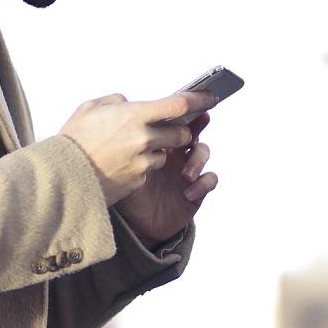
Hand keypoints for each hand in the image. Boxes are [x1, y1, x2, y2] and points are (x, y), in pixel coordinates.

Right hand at [57, 93, 203, 205]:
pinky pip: (148, 171)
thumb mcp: (90, 108)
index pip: (178, 104)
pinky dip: (140, 167)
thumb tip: (129, 103)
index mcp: (134, 116)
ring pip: (165, 155)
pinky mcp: (137, 182)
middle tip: (168, 128)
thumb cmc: (72, 139)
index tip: (210, 97)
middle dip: (179, 131)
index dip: (199, 99)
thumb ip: (117, 102)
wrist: (59, 178)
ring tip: (130, 148)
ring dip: (157, 151)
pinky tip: (119, 165)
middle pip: (180, 133)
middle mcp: (143, 139)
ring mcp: (142, 163)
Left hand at [116, 108, 217, 245]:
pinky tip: (189, 193)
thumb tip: (117, 114)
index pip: (172, 120)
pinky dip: (203, 184)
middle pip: (192, 130)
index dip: (183, 110)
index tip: (188, 103)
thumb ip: (120, 142)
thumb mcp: (119, 164)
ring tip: (185, 174)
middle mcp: (174, 152)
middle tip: (189, 134)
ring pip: (203, 152)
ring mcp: (186, 170)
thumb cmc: (125, 190)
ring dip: (198, 160)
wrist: (132, 224)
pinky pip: (209, 180)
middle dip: (196, 128)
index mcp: (157, 141)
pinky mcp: (196, 190)